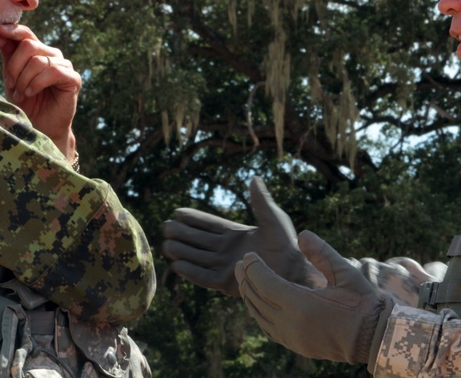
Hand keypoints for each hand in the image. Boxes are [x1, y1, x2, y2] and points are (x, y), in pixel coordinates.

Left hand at [0, 23, 81, 159]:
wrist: (39, 128)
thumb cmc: (25, 104)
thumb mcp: (11, 77)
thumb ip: (9, 56)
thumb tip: (0, 32)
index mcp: (38, 52)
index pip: (27, 34)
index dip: (13, 30)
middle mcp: (52, 55)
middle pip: (29, 46)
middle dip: (15, 67)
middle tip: (11, 85)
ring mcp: (64, 66)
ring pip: (38, 60)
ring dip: (24, 79)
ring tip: (21, 94)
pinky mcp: (73, 79)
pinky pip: (53, 72)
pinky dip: (37, 83)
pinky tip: (31, 93)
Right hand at [162, 177, 308, 296]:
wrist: (294, 270)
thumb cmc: (286, 243)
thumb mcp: (273, 218)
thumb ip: (260, 201)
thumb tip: (254, 178)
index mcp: (235, 234)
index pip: (208, 224)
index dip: (193, 219)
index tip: (177, 212)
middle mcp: (227, 250)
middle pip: (199, 241)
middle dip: (182, 234)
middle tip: (166, 228)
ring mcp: (226, 266)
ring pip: (198, 258)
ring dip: (183, 252)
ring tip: (166, 246)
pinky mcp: (228, 282)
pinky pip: (205, 277)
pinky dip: (192, 273)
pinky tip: (178, 266)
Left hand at [235, 230, 391, 365]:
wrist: (374, 337)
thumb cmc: (362, 303)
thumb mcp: (345, 273)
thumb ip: (322, 253)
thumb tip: (302, 234)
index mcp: (301, 304)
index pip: (265, 282)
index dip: (254, 267)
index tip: (248, 255)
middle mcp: (291, 323)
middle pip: (257, 298)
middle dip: (247, 279)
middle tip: (240, 264)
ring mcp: (291, 337)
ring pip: (259, 315)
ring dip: (250, 296)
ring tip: (245, 280)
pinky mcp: (296, 345)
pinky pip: (268, 328)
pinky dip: (259, 313)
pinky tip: (259, 303)